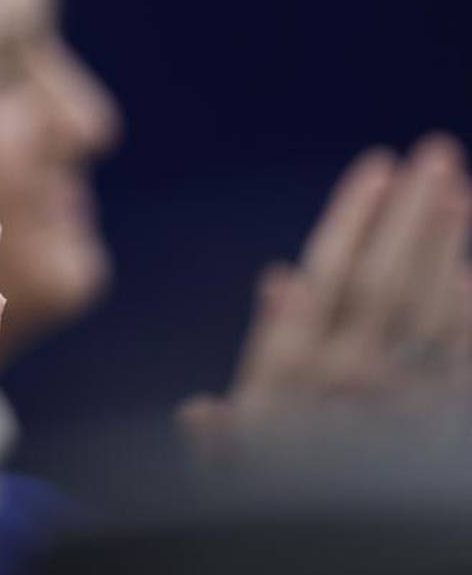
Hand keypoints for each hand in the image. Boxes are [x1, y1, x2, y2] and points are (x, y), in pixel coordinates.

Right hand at [182, 135, 471, 462]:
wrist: (335, 553)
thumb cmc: (272, 494)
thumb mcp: (238, 451)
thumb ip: (258, 350)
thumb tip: (279, 283)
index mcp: (294, 377)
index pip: (328, 279)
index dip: (354, 219)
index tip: (375, 169)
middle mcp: (352, 382)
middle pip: (387, 280)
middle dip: (412, 214)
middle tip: (434, 154)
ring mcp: (403, 405)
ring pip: (431, 309)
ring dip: (448, 247)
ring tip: (459, 190)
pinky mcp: (438, 425)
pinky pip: (463, 358)